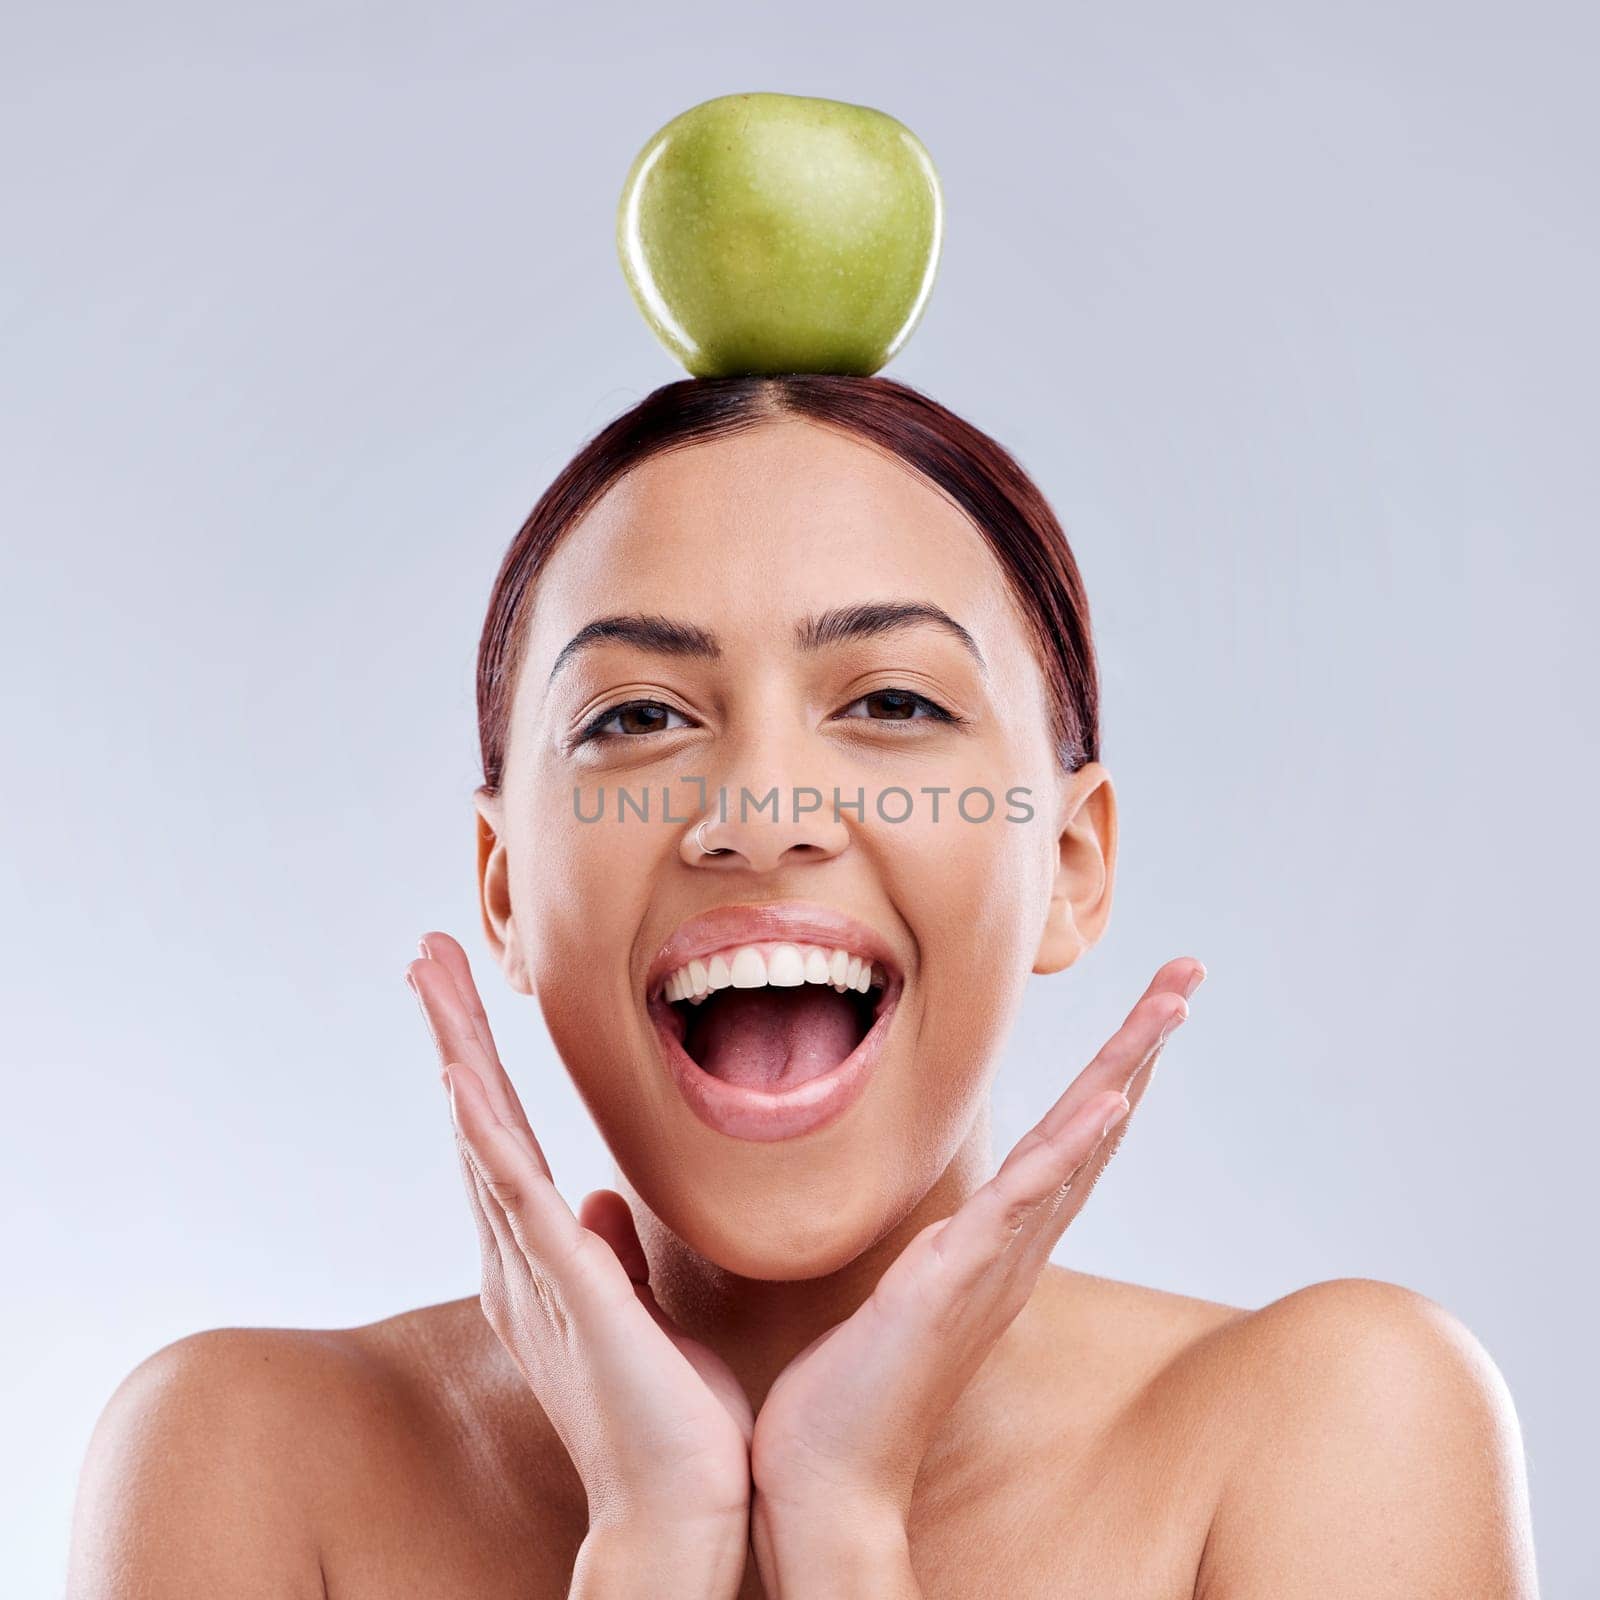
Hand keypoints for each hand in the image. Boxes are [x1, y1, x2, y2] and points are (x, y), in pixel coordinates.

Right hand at [404, 931, 753, 1588]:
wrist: (681, 1504)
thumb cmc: (668, 1415)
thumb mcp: (637, 1309)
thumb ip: (610, 1252)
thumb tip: (600, 1200)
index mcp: (544, 1257)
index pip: (503, 1138)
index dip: (478, 1064)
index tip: (460, 996)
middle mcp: (523, 1257)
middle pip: (479, 1123)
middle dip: (452, 1034)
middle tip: (424, 955)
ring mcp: (539, 1272)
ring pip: (486, 1140)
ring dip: (457, 1054)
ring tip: (429, 979)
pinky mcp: (570, 1290)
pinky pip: (518, 1200)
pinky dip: (484, 1138)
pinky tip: (459, 1082)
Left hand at [748, 956, 1205, 1576]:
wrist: (829, 1477)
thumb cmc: (854, 1387)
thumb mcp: (903, 1286)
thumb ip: (935, 1244)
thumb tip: (937, 1214)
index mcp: (1002, 1240)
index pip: (1072, 1136)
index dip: (1116, 1067)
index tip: (1152, 1004)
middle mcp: (1015, 1246)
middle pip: (1098, 1126)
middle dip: (1142, 1045)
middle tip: (1188, 973)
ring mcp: (994, 1262)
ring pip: (1075, 1149)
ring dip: (1125, 1073)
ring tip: (1168, 1007)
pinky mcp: (955, 1280)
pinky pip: (1025, 1205)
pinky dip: (1072, 1152)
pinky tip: (1108, 1105)